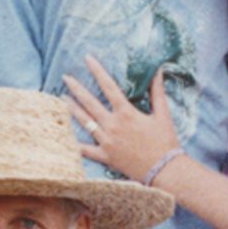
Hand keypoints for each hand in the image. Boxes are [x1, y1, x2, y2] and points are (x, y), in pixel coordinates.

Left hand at [62, 60, 180, 183]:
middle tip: (65, 77)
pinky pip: (85, 150)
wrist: (165, 170)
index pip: (108, 86)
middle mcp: (113, 125)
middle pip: (90, 102)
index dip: (97, 70)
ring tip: (62, 98)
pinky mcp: (105, 157)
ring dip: (72, 109)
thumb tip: (159, 70)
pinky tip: (63, 135)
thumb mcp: (163, 114)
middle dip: (76, 88)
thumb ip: (158, 92)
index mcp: (126, 113)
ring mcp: (107, 141)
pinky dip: (74, 143)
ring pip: (84, 122)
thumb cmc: (165, 142)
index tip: (87, 59)